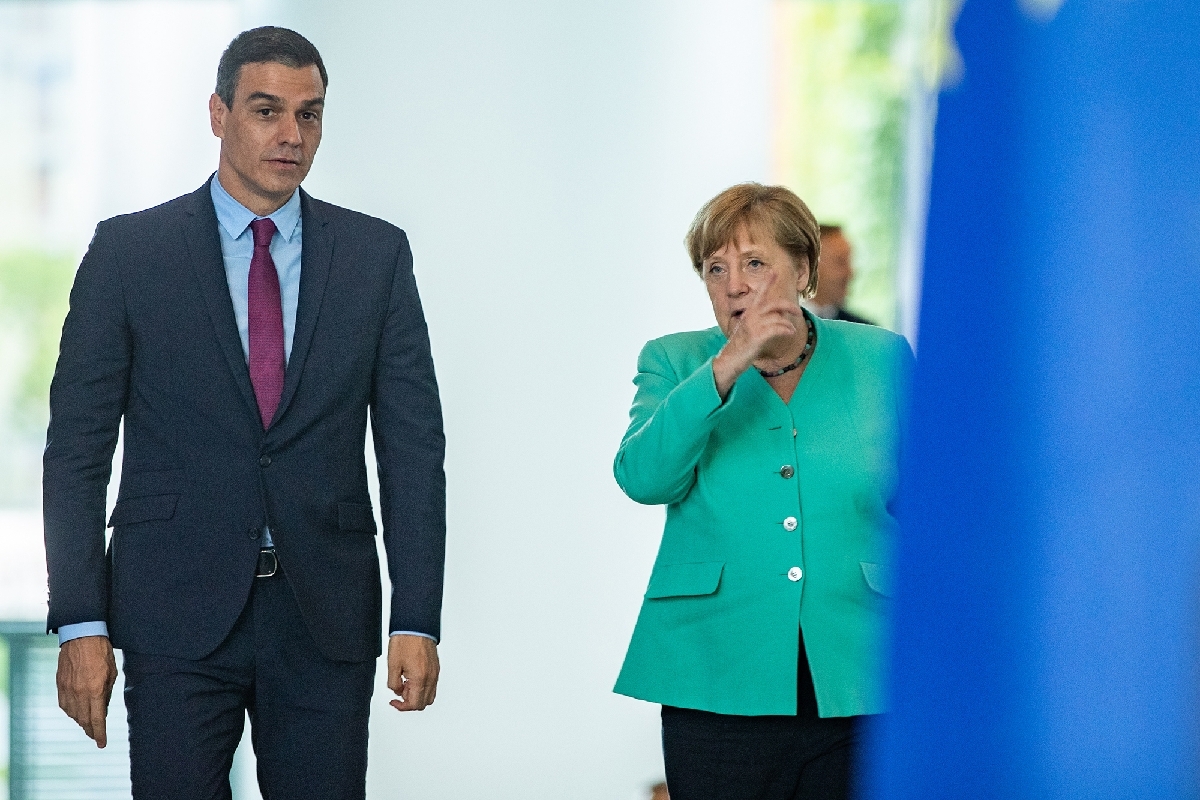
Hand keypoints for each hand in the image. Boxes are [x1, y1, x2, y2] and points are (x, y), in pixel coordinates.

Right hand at [57, 635, 117, 747]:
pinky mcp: (60, 685)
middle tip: (95, 735)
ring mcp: (67, 689)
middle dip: (90, 730)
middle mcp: (79, 693)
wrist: (81, 636)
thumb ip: (107, 692)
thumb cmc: (101, 652)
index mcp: (95, 690)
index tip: (101, 743)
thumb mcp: (112, 672)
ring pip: (73, 714)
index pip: (97, 719)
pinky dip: (71, 711)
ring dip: (80, 721)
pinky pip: (64, 705)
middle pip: (83, 720)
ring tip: (88, 724)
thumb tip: (103, 708)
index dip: (99, 733)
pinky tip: (76, 712)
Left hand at [387, 634, 439, 711]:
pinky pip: (432, 685)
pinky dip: (422, 687)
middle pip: (424, 703)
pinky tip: (412, 678)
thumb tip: (397, 691)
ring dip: (417, 695)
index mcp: (420, 678)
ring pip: (430, 695)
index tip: (394, 701)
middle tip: (399, 693)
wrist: (416, 625)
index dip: (402, 707)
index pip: (415, 704)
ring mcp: (435, 672)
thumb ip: (394, 683)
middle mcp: (431, 677)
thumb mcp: (392, 665)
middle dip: (410, 702)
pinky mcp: (436, 667)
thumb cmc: (405, 641)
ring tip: (405, 685)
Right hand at [713, 272, 803, 396]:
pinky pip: (777, 328)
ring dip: (788, 323)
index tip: (773, 271)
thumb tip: (775, 319)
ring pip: (777, 317)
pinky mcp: (757, 336)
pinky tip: (790, 332)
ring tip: (791, 329)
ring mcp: (753, 326)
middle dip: (788, 306)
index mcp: (749, 313)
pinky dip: (786, 329)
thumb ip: (760, 322)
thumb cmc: (740, 347)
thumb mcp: (749, 331)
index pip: (760, 294)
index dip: (767, 282)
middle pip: (774, 304)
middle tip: (798, 311)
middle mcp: (751, 316)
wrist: (729, 361)